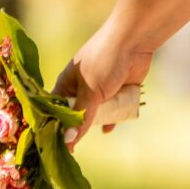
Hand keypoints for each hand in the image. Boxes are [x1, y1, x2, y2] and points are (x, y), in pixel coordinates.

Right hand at [53, 25, 155, 146]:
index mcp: (67, 83)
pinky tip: (110, 129)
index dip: (55, 127)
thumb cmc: (105, 60)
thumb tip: (68, 141)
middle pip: (75, 114)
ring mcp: (100, 89)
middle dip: (76, 128)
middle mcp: (81, 87)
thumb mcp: (91, 91)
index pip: (55, 110)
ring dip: (97, 122)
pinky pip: (113, 110)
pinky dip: (113, 118)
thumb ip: (82, 116)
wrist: (134, 39)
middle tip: (75, 149)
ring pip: (95, 113)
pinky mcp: (118, 90)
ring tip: (94, 134)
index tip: (55, 146)